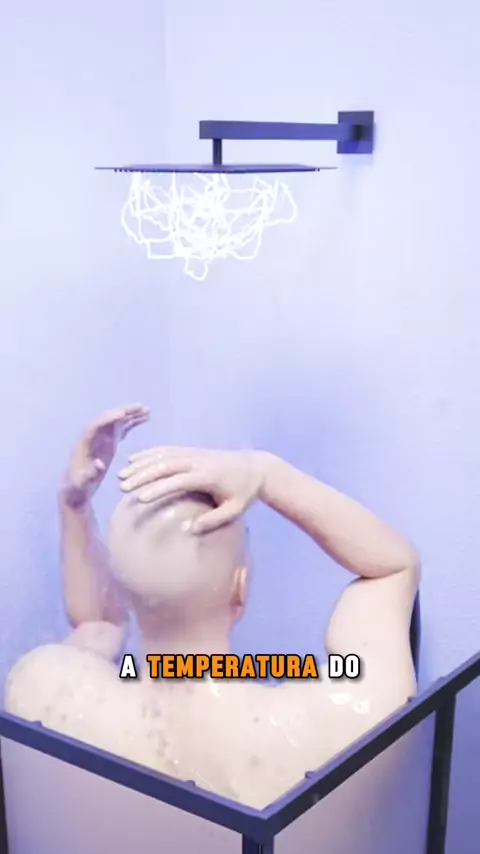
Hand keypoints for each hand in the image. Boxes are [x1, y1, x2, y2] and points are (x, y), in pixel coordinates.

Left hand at [61, 405, 148, 508]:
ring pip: (116, 422)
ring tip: (147, 410)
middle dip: (123, 411)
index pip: (96, 425)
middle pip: (108, 419)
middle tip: (140, 407)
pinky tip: (145, 418)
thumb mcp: (81, 484)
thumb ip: (89, 474)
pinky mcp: (109, 442)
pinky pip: (121, 428)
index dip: (108, 419)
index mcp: (84, 443)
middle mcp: (93, 436)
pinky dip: (132, 422)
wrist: (76, 488)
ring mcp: (101, 438)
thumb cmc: (77, 487)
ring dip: (131, 414)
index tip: (122, 414)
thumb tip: (100, 464)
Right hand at [118, 446, 269, 533]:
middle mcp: (198, 461)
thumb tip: (187, 529)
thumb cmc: (244, 494)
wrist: (256, 468)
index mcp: (208, 476)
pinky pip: (168, 450)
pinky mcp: (193, 451)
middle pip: (166, 465)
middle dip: (142, 475)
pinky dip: (150, 454)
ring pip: (163, 455)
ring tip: (121, 474)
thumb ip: (212, 521)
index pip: (179, 481)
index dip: (159, 488)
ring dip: (141, 463)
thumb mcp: (234, 511)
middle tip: (123, 486)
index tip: (140, 498)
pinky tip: (134, 460)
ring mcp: (195, 454)